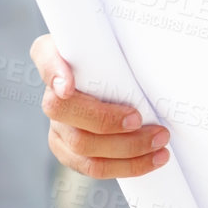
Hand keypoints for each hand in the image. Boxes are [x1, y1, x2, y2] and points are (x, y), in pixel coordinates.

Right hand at [31, 34, 169, 177]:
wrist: (122, 84)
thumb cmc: (118, 60)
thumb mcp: (112, 43)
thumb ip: (98, 40)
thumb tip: (76, 76)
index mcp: (56, 58)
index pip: (46, 57)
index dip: (54, 73)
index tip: (67, 87)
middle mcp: (51, 95)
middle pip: (66, 113)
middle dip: (111, 124)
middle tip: (149, 122)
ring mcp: (58, 127)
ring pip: (84, 148)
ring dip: (129, 150)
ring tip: (161, 142)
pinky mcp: (70, 151)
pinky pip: (94, 167)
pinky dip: (128, 166)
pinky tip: (155, 158)